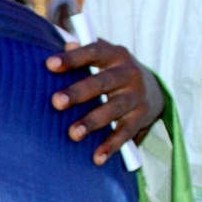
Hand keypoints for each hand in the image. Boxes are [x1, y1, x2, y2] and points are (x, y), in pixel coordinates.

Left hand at [46, 39, 163, 165]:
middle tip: (56, 102)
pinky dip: (111, 146)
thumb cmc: (110, 70)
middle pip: (101, 83)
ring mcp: (136, 96)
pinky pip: (126, 133)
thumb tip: (66, 44)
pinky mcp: (142, 118)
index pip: (92, 52)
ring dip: (92, 122)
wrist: (152, 88)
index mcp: (114, 54)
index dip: (72, 58)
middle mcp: (128, 74)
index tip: (49, 64)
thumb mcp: (101, 56)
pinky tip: (96, 157)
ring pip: (113, 109)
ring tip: (72, 134)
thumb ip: (82, 51)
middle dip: (78, 93)